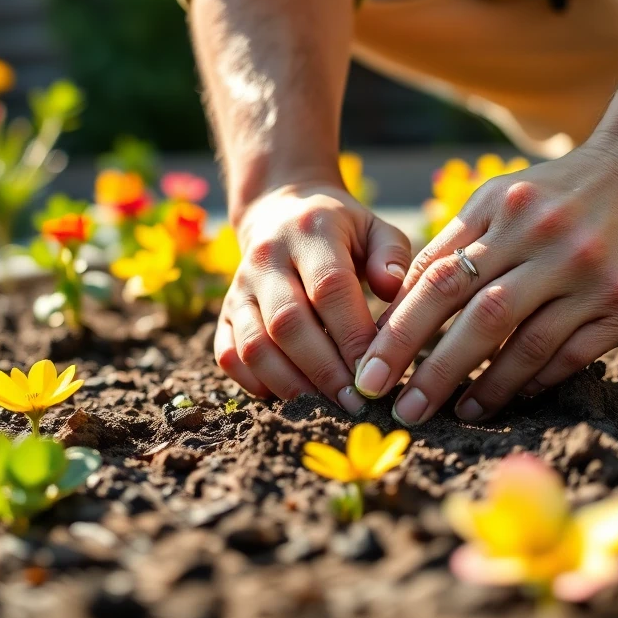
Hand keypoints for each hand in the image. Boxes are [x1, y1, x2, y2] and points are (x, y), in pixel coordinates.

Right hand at [215, 181, 411, 412]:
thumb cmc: (341, 229)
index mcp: (310, 231)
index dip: (353, 334)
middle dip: (325, 370)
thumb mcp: (373, 228)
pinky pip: (228, 355)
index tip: (377, 371)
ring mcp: (239, 288)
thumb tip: (393, 288)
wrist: (279, 211)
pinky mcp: (223, 312)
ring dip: (292, 384)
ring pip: (255, 345)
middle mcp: (266, 258)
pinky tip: (290, 398)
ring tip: (328, 406)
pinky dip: (255, 384)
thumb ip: (392, 254)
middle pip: (288, 323)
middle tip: (356, 401)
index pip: (329, 287)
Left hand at [353, 139, 617, 425]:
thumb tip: (399, 300)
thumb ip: (456, 242)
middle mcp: (546, 241)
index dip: (400, 329)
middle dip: (429, 367)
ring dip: (481, 385)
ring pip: (523, 343)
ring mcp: (589, 275)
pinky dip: (532, 379)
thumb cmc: (561, 190)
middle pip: (475, 315)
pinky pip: (570, 355)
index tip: (371, 369)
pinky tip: (504, 398)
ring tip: (449, 412)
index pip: (437, 277)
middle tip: (398, 409)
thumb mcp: (504, 197)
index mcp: (504, 211)